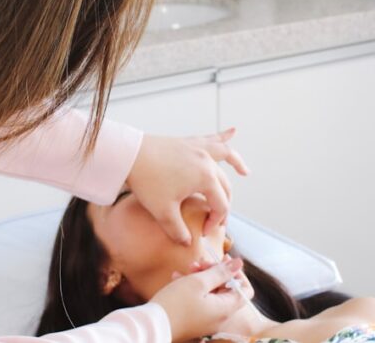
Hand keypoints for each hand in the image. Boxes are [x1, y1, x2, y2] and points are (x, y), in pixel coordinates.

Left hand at [126, 128, 249, 244]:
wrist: (129, 155)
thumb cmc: (146, 181)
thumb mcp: (162, 212)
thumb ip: (177, 230)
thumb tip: (188, 242)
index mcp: (206, 178)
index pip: (220, 206)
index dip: (214, 222)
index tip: (203, 232)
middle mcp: (207, 162)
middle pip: (225, 186)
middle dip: (224, 204)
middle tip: (218, 218)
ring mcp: (199, 149)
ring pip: (225, 156)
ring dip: (237, 163)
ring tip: (245, 172)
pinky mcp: (188, 142)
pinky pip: (210, 139)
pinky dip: (223, 136)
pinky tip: (233, 131)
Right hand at [150, 257, 250, 341]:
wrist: (152, 326)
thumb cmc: (175, 304)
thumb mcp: (198, 282)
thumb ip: (221, 272)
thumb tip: (238, 263)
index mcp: (225, 309)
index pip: (244, 290)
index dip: (235, 273)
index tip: (222, 262)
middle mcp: (219, 317)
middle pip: (226, 290)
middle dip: (214, 272)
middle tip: (199, 262)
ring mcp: (207, 320)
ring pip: (211, 293)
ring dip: (201, 278)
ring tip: (187, 268)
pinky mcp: (194, 321)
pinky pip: (200, 301)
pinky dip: (192, 288)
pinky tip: (177, 278)